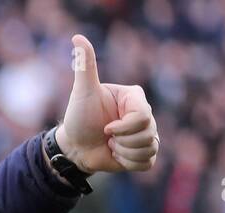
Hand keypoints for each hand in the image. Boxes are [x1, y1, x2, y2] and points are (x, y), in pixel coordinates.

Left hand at [55, 33, 158, 173]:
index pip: (143, 118)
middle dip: (121, 142)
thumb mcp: (82, 92)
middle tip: (106, 137)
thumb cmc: (78, 118)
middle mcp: (145, 113)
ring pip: (149, 149)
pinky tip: (117, 156)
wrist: (74, 147)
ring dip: (124, 153)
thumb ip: (85, 65)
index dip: (122, 128)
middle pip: (148, 135)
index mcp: (135, 97)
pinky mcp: (144, 152)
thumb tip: (77, 37)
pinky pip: (147, 162)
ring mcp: (147, 133)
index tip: (105, 128)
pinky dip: (129, 164)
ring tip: (111, 146)